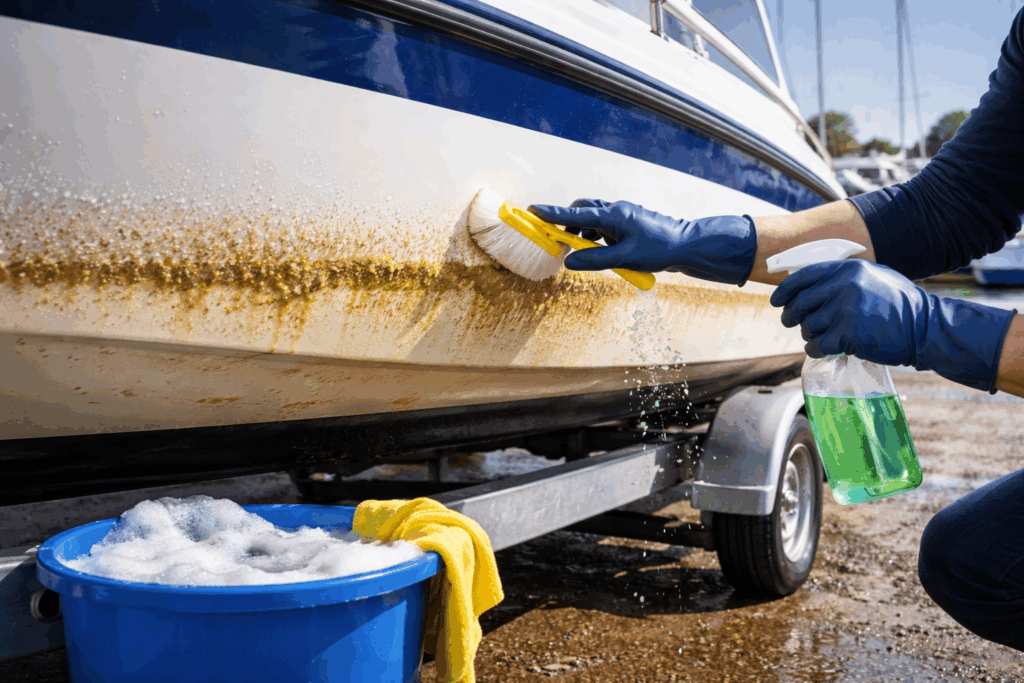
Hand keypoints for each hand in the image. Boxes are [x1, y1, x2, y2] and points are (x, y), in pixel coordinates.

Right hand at [527, 199, 756, 285]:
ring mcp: (623, 216)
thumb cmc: (660, 249)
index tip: (532, 210)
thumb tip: (568, 261)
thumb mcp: (625, 258)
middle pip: (582, 211)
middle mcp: (616, 211)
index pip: (575, 213)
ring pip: (593, 219)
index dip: (552, 213)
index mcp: (613, 215)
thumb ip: (595, 260)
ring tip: (582, 251)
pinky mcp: (628, 224)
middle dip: (566, 223)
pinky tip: (601, 251)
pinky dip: (596, 237)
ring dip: (582, 233)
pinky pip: (604, 226)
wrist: (688, 245)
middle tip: (557, 240)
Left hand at [770, 259, 1016, 392]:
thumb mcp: (873, 277)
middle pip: (800, 303)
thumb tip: (806, 285)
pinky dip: (816, 350)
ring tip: (824, 337)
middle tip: (790, 323)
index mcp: (849, 269)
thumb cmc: (899, 306)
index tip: (777, 301)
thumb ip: (842, 278)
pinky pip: (816, 345)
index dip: (784, 290)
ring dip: (810, 334)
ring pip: (808, 326)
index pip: (803, 276)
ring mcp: (847, 309)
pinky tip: (825, 349)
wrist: (926, 328)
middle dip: (791, 316)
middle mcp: (845, 285)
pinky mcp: (849, 334)